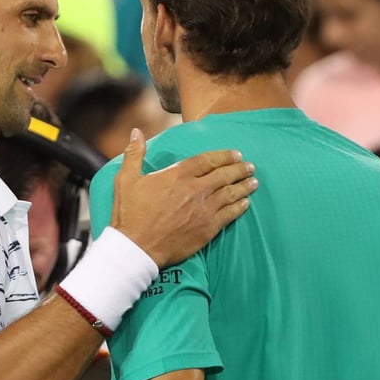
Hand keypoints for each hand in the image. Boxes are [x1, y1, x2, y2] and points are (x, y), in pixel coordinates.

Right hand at [111, 128, 256, 267]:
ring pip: (231, 193)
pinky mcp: (208, 228)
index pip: (208, 159)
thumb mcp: (126, 180)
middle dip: (239, 169)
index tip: (236, 154)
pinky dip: (240, 207)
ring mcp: (204, 209)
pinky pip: (230, 214)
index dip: (224, 155)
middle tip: (249, 166)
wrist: (137, 248)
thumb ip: (134, 154)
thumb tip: (136, 132)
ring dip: (244, 186)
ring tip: (254, 181)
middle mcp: (195, 189)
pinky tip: (246, 203)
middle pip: (224, 175)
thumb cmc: (130, 214)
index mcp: (178, 174)